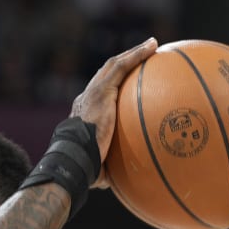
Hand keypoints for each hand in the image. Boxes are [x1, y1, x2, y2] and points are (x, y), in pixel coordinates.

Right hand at [70, 37, 157, 186]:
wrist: (75, 156)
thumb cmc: (85, 166)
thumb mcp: (98, 167)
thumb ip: (108, 168)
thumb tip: (119, 182)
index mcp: (85, 114)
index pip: (100, 96)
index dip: (112, 88)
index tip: (126, 87)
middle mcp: (87, 98)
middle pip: (106, 75)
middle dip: (123, 64)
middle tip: (142, 57)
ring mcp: (94, 91)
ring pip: (114, 65)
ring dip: (133, 54)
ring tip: (152, 45)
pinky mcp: (102, 89)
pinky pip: (122, 66)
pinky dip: (137, 55)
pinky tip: (153, 46)